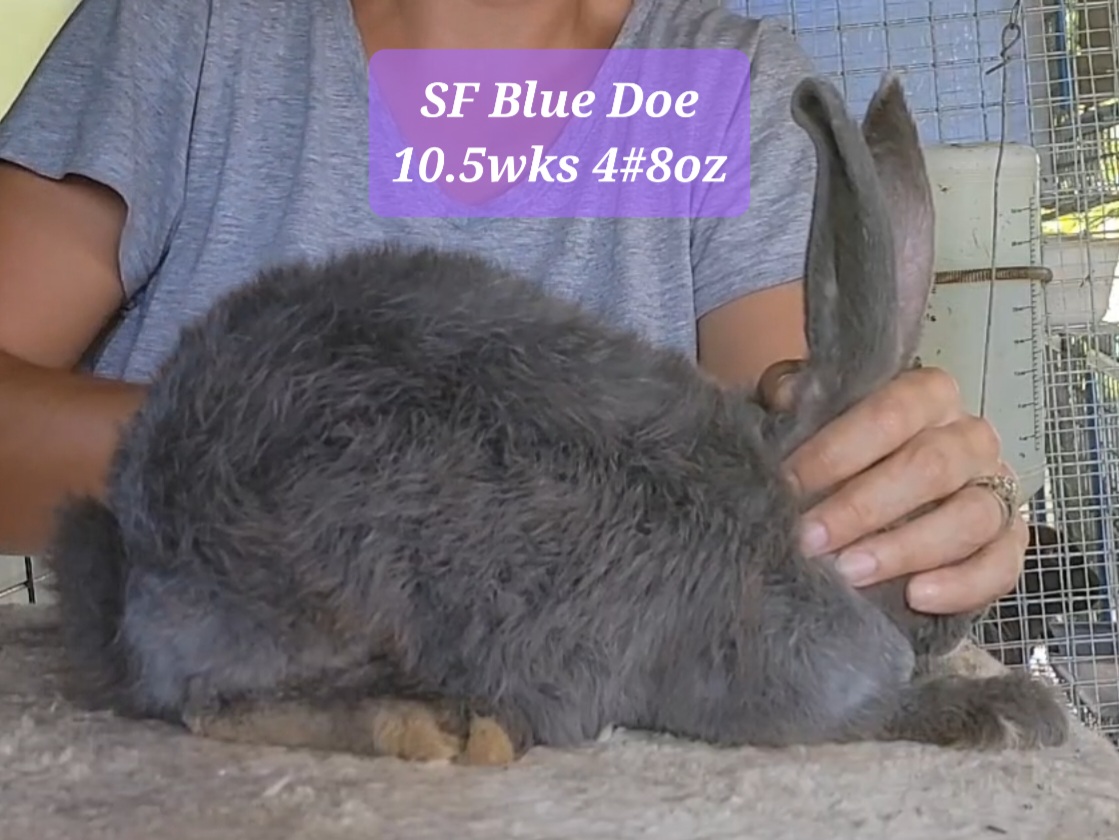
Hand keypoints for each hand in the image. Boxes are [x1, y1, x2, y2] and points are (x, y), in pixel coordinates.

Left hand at [758, 362, 1026, 614]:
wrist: (866, 503)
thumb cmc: (837, 453)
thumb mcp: (808, 417)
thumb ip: (794, 400)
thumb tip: (787, 398)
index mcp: (927, 396)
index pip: (890, 413)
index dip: (836, 450)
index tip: (787, 484)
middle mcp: (969, 437)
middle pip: (931, 465)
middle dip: (862, 507)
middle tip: (810, 539)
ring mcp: (995, 490)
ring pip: (971, 516)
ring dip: (906, 548)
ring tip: (850, 572)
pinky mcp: (1007, 541)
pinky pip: (1001, 565)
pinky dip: (963, 585)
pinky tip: (916, 597)